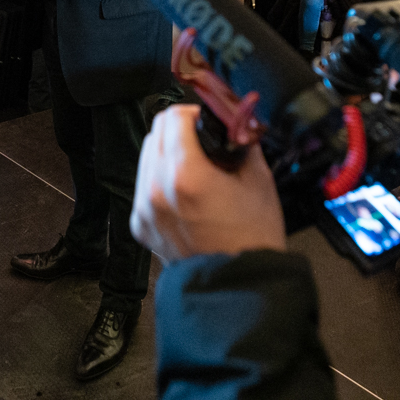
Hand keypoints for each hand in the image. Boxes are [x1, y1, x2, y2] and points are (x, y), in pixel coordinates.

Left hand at [131, 105, 286, 264]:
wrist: (238, 287)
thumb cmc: (252, 240)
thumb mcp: (258, 180)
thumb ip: (241, 142)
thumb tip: (235, 122)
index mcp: (185, 175)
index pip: (172, 117)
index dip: (193, 112)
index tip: (207, 120)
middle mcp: (156, 190)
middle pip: (154, 132)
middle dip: (179, 130)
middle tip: (203, 140)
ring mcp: (145, 209)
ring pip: (146, 156)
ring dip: (167, 152)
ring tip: (196, 166)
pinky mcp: (140, 224)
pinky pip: (144, 184)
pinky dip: (160, 179)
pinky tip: (185, 191)